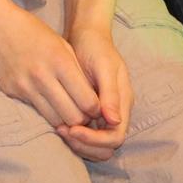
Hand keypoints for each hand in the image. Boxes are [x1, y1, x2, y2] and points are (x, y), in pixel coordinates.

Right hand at [0, 0, 101, 134]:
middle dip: (82, 119)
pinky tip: (47, 100)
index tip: (94, 106)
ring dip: (64, 119)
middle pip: (73, 117)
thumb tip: (91, 99)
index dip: (95, 109)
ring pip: (55, 120)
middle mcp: (43, 77)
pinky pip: (37, 110)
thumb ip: (77, 71)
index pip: (88, 102)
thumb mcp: (61, 44)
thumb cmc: (31, 30)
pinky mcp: (11, 92)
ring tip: (66, 110)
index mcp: (60, 62)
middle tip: (82, 112)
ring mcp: (25, 87)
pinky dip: (46, 110)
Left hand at [60, 24, 131, 159]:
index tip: (73, 129)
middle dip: (86, 146)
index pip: (115, 137)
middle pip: (106, 147)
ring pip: (96, 145)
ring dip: (79, 144)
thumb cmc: (96, 47)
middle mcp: (115, 112)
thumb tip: (113, 120)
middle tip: (63, 132)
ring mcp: (103, 113)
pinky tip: (58, 125)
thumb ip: (110, 93)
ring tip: (59, 130)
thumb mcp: (104, 66)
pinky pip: (85, 133)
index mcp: (123, 104)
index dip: (95, 139)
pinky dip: (74, 135)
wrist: (86, 36)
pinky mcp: (89, 110)